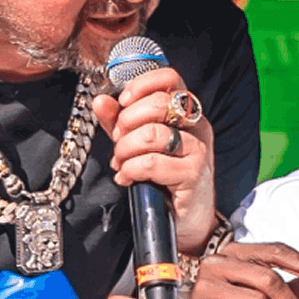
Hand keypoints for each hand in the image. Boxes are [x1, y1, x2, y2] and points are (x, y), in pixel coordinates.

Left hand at [92, 68, 215, 252]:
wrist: (187, 220)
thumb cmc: (164, 178)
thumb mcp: (137, 145)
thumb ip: (119, 122)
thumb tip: (100, 100)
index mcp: (186, 112)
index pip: (170, 78)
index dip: (141, 85)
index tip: (123, 102)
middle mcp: (197, 126)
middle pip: (158, 104)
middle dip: (127, 122)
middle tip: (119, 141)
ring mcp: (198, 150)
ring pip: (152, 134)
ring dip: (126, 149)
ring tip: (121, 162)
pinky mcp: (193, 174)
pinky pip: (151, 163)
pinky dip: (131, 170)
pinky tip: (127, 178)